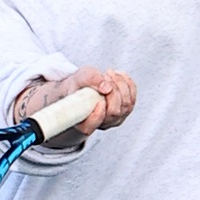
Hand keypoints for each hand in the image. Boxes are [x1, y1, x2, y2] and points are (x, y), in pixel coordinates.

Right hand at [16, 66, 137, 138]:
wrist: (71, 99)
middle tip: (105, 76)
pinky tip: (118, 75)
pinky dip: (128, 84)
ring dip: (122, 86)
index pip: (91, 125)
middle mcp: (99, 125)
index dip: (97, 113)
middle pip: (115, 112)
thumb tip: (105, 83)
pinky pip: (132, 98)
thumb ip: (84, 79)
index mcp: (80, 125)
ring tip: (110, 73)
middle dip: (113, 92)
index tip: (97, 99)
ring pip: (127, 105)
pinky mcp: (122, 109)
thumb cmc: (67, 93)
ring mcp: (113, 119)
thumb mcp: (68, 83)